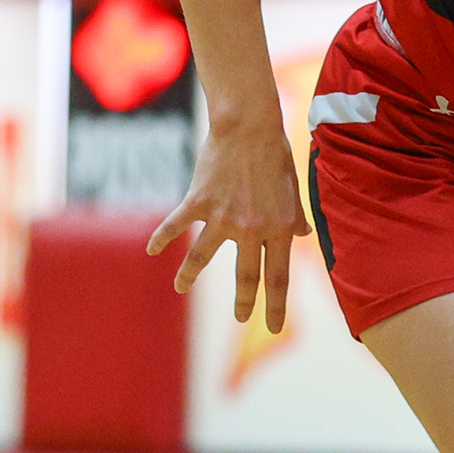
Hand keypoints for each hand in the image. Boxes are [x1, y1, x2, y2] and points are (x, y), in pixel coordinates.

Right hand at [148, 117, 312, 331]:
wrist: (248, 126)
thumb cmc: (274, 155)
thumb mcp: (292, 188)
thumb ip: (295, 216)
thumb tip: (301, 235)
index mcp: (278, 228)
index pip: (278, 277)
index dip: (275, 305)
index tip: (272, 326)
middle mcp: (251, 229)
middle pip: (246, 276)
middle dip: (243, 301)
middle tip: (239, 317)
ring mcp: (223, 217)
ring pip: (203, 257)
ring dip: (189, 276)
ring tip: (180, 288)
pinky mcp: (199, 202)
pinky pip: (177, 225)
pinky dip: (162, 237)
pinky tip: (152, 250)